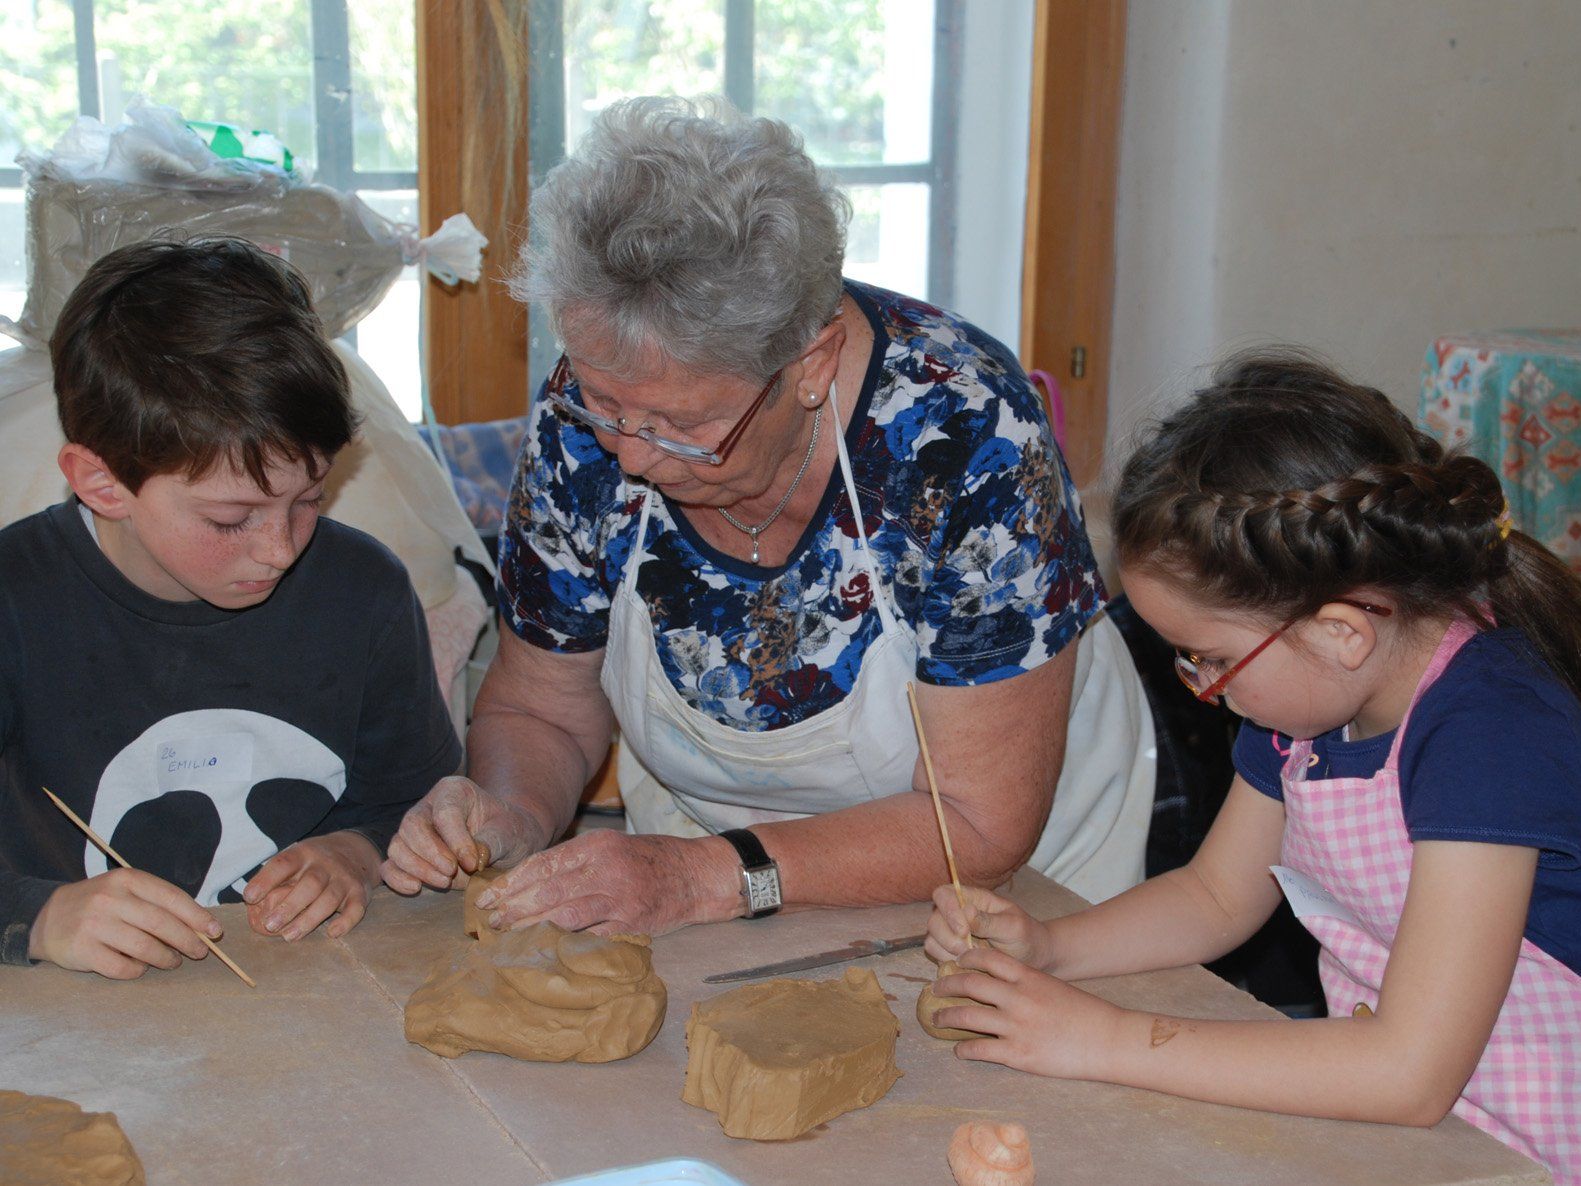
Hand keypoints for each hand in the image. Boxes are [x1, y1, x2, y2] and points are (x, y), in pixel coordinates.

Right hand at [27, 868, 221, 979]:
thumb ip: (159, 903)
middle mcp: (110, 899)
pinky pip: (122, 967)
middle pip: (161, 924)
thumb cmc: (100, 904)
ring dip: (166, 958)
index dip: (197, 917)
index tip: (214, 931)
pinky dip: (138, 970)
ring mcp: (94, 925)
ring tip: (173, 961)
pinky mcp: (82, 951)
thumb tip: (201, 925)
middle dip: (187, 941)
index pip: (171, 898)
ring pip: (144, 948)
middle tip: (200, 952)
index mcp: (127, 879)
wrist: (47, 917)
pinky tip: (142, 968)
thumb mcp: (126, 891)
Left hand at [244, 831, 380, 940]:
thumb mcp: (296, 859)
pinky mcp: (360, 893)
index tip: (249, 897)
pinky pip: (356, 909)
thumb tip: (250, 901)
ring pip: (329, 899)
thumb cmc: (314, 863)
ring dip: (309, 919)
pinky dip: (346, 922)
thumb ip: (276, 876)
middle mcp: (326, 864)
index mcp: (304, 854)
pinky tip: (332, 933)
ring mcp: (345, 879)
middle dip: (290, 906)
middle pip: (310, 884)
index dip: (266, 880)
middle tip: (270, 925)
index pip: (284, 863)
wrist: (356, 852)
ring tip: (289, 936)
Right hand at [381, 775, 542, 893]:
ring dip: (417, 868)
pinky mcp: (408, 855)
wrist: (506, 844)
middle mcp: (429, 807)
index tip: (472, 862)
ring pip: (398, 845)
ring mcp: (414, 831)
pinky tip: (416, 888)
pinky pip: (389, 865)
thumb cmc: (508, 832)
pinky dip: (397, 878)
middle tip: (452, 872)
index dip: (456, 840)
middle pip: (412, 825)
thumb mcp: (510, 832)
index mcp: (454, 791)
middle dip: (431, 853)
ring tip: (445, 882)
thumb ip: (493, 841)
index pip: (445, 813)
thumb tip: (472, 857)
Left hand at [477, 830, 734, 935]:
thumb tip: (530, 882)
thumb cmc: (651, 860)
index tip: (488, 898)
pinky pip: (590, 934)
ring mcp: (619, 896)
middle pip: (547, 889)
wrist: (699, 875)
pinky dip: (564, 941)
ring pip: (564, 913)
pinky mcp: (631, 922)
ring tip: (508, 935)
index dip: (512, 883)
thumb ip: (577, 862)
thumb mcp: (613, 847)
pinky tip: (543, 948)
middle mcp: (605, 867)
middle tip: (489, 921)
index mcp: (597, 845)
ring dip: (531, 926)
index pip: (543, 864)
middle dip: (513, 907)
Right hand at [925, 884, 1048, 966]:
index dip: (947, 910)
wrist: (1033, 959)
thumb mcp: (1014, 926)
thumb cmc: (1025, 936)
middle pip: (934, 919)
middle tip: (967, 950)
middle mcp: (956, 914)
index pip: (943, 894)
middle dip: (947, 937)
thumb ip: (990, 921)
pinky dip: (947, 962)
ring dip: (947, 952)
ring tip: (970, 958)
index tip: (964, 931)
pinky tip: (966, 966)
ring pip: (932, 940)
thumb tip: (966, 911)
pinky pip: (936, 957)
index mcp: (971, 899)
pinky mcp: (950, 954)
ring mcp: (951, 935)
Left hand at [934, 944, 1123, 1079]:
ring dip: (947, 1016)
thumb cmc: (1085, 1013)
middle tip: (935, 988)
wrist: (1108, 1040)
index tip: (956, 961)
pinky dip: (964, 1049)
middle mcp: (1018, 998)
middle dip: (947, 985)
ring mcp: (1016, 1026)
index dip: (966, 958)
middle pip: (970, 984)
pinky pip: (979, 1049)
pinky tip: (959, 1051)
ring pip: (967, 1016)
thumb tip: (1002, 984)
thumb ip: (1027, 983)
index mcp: (1028, 977)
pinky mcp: (1018, 1054)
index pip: (987, 959)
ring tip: (937, 1019)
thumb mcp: (1054, 986)